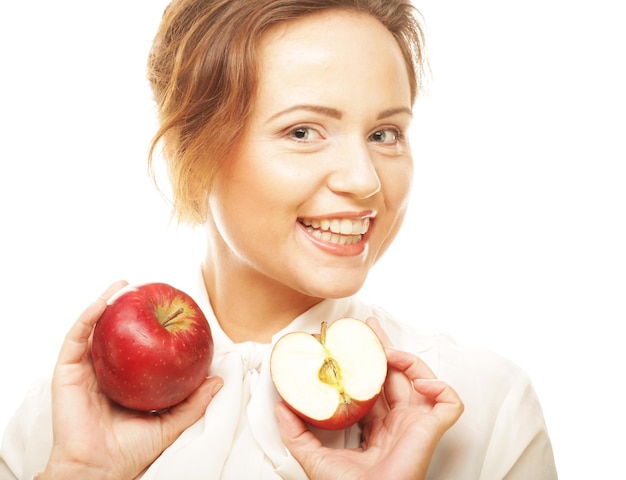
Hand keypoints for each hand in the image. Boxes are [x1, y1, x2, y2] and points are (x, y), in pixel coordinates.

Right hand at [39, 281, 222, 479]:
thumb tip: (219, 379)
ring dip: (105, 303)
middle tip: (142, 287)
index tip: (163, 306)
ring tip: (123, 285)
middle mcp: (102, 371)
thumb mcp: (170, 422)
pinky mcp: (65, 373)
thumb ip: (194, 402)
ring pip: (92, 329)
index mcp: (123, 381)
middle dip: (125, 307)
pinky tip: (102, 304)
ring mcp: (83, 370)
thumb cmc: (131, 450)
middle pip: (112, 332)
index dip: (146, 325)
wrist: (100, 468)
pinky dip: (87, 318)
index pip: (134, 347)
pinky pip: (75, 339)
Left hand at [275, 317, 462, 479]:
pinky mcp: (432, 429)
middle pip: (396, 374)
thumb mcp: (314, 456)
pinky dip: (441, 387)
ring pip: (422, 379)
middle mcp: (398, 421)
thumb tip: (280, 406)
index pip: (374, 385)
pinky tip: (421, 383)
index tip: (351, 343)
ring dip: (406, 360)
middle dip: (384, 347)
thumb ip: (296, 432)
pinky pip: (450, 402)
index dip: (366, 362)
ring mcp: (416, 423)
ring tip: (388, 354)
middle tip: (368, 326)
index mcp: (377, 426)